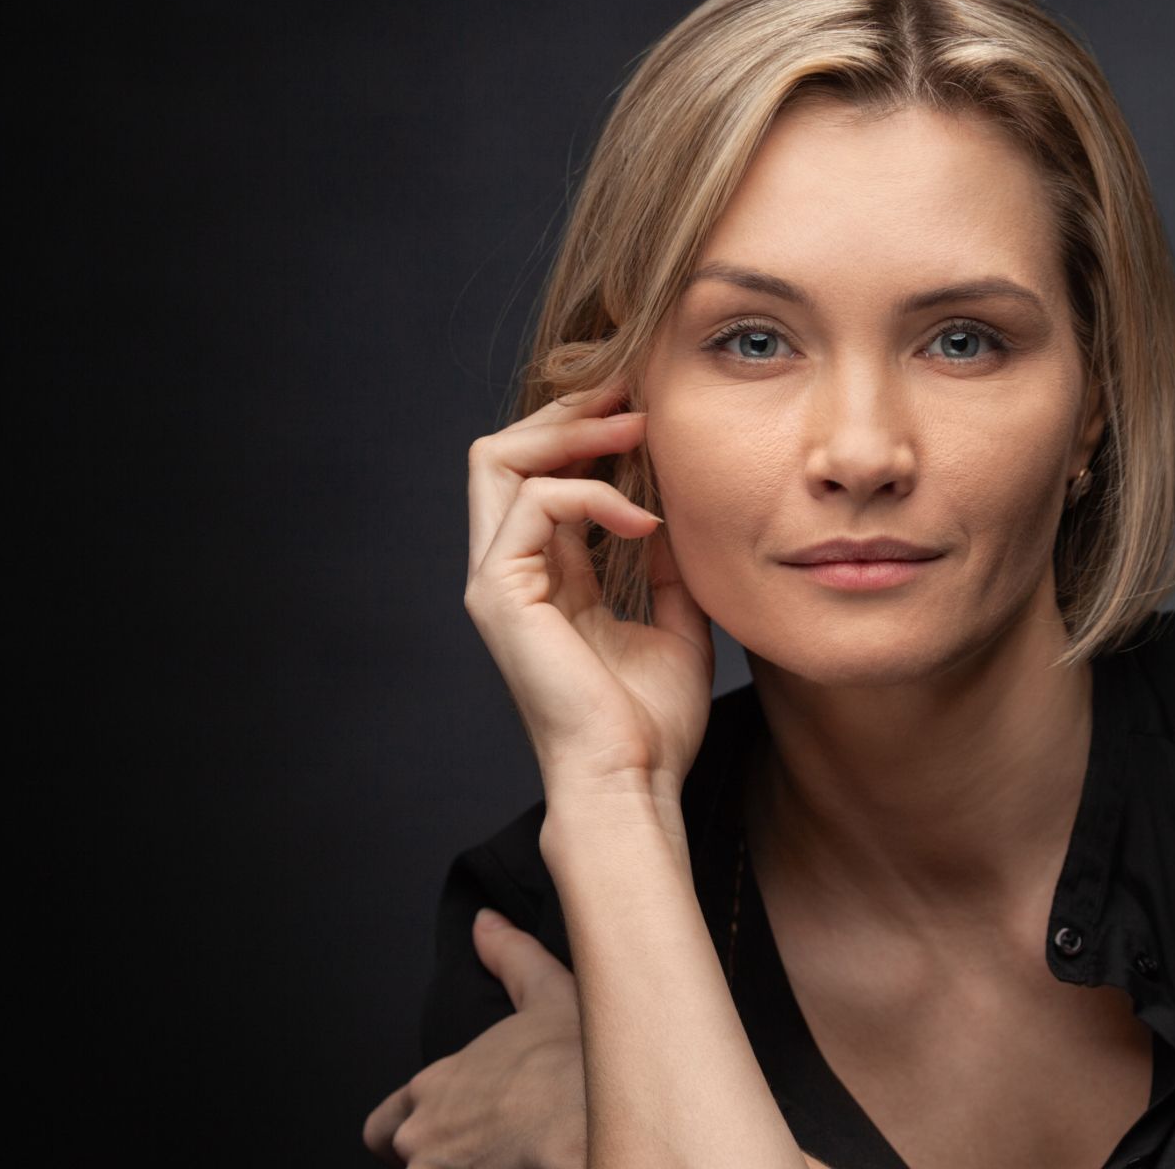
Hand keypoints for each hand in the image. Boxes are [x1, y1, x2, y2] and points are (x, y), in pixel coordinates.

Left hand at [363, 909, 587, 1168]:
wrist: (595, 1122)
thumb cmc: (575, 1064)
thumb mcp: (548, 993)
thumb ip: (510, 957)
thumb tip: (485, 923)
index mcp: (434, 1087)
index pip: (384, 1126)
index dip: (407, 1131)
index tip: (438, 1134)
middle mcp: (422, 1138)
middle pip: (408, 1161)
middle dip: (439, 1160)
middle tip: (487, 1152)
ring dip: (466, 1167)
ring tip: (514, 1157)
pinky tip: (525, 1166)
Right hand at [463, 381, 713, 808]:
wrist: (633, 782)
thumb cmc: (653, 723)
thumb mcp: (677, 623)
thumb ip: (667, 567)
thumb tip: (679, 513)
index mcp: (543, 577)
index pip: (541, 474)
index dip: (586, 430)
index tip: (647, 407)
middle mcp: (507, 571)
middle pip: (502, 452)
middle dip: (567, 411)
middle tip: (633, 393)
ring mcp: (495, 582)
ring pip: (498, 459)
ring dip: (574, 432)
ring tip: (638, 432)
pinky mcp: (499, 595)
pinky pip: (533, 504)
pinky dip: (593, 495)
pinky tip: (645, 521)